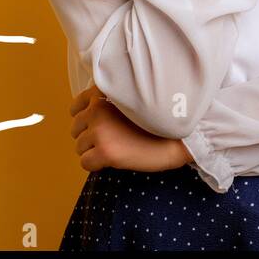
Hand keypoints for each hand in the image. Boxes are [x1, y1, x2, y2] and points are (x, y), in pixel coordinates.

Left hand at [68, 84, 190, 172]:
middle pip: (76, 128)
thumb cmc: (161, 119)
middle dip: (89, 135)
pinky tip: (114, 160)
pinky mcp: (105, 152)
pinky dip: (96, 164)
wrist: (182, 136)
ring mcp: (100, 131)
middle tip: (113, 139)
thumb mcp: (134, 99)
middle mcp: (98, 109)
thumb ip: (111, 100)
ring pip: (80, 147)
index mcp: (104, 94)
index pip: (76, 106)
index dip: (85, 117)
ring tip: (117, 148)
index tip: (99, 124)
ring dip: (94, 150)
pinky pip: (85, 163)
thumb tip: (90, 111)